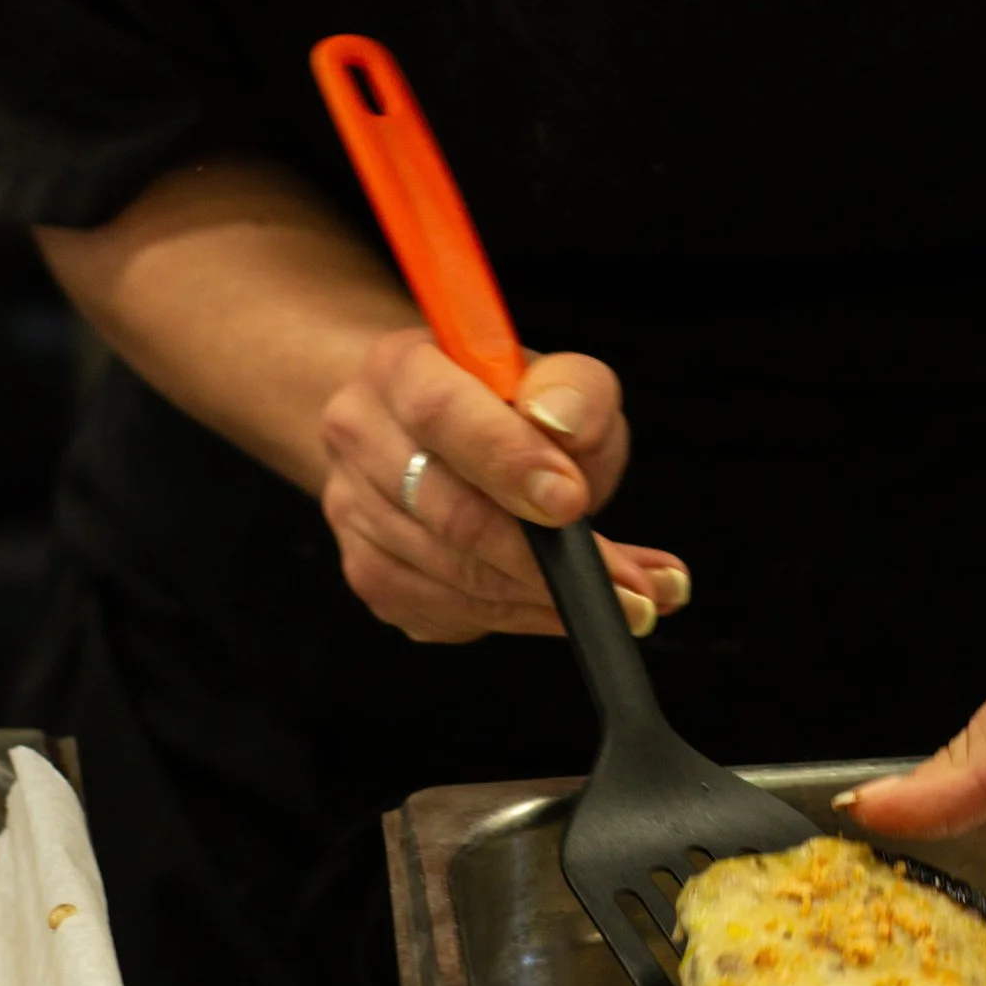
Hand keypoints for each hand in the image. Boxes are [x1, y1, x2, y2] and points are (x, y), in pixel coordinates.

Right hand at [317, 331, 692, 646]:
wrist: (432, 434)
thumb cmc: (502, 406)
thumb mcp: (556, 378)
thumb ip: (575, 391)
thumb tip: (568, 426)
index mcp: (400, 368)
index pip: (441, 413)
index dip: (507, 461)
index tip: (572, 502)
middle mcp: (361, 437)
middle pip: (449, 513)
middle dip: (546, 559)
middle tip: (631, 585)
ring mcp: (354, 512)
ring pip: (454, 577)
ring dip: (547, 598)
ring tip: (627, 599)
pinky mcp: (369, 575)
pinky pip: (449, 614)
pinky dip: (519, 617)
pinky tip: (562, 606)